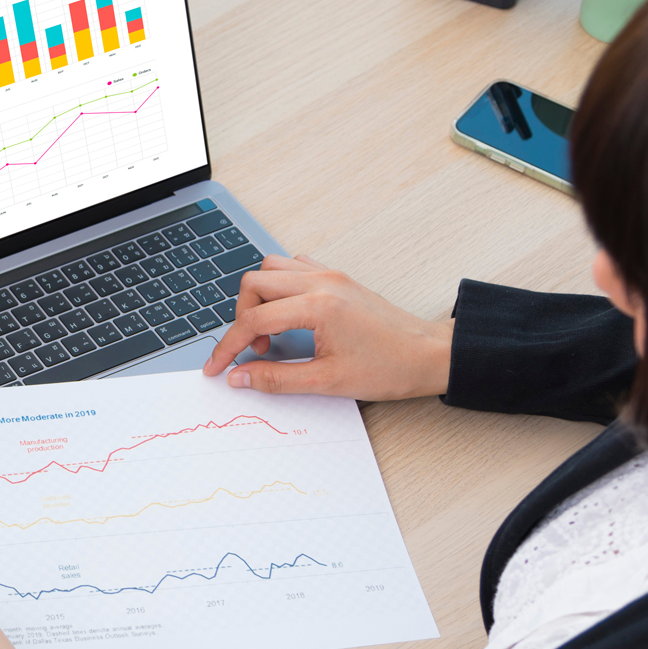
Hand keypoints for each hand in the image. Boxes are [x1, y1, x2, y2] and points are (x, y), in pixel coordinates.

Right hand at [201, 255, 453, 399]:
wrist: (430, 355)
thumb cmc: (390, 367)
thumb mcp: (328, 381)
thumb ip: (277, 379)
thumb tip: (240, 377)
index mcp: (318, 306)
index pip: (253, 319)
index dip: (228, 346)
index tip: (217, 367)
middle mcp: (320, 281)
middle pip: (254, 283)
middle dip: (241, 317)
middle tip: (253, 349)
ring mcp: (330, 275)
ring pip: (271, 268)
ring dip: (259, 298)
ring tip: (269, 331)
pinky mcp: (338, 277)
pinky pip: (295, 267)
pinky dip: (280, 287)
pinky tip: (288, 315)